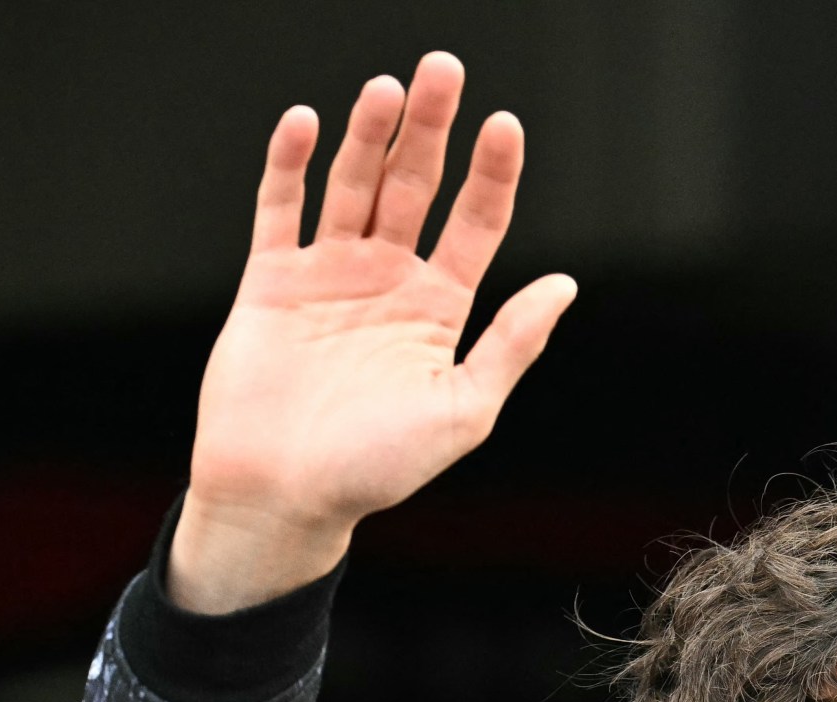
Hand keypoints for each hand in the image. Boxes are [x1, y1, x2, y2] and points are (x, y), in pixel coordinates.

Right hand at [172, 53, 576, 611]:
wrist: (284, 497)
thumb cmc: (375, 470)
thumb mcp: (463, 410)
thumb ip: (511, 343)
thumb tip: (565, 284)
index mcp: (438, 310)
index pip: (474, 222)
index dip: (492, 173)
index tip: (505, 125)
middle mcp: (386, 282)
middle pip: (415, 186)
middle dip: (430, 129)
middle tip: (442, 69)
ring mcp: (327, 276)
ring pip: (352, 186)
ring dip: (368, 135)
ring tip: (386, 89)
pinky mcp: (270, 281)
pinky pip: (281, 209)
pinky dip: (291, 165)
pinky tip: (308, 123)